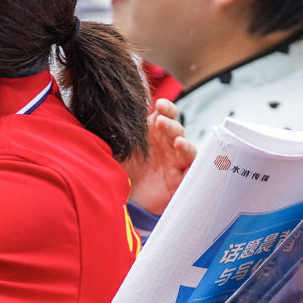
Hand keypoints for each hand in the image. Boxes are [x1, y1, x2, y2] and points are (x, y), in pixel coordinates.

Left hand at [124, 98, 194, 215]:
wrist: (119, 197)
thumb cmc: (120, 167)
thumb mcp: (117, 147)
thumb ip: (118, 132)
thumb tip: (110, 115)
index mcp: (154, 133)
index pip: (166, 115)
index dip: (166, 108)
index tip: (159, 105)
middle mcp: (167, 145)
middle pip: (177, 130)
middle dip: (171, 125)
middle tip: (160, 122)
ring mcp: (174, 162)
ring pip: (187, 149)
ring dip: (184, 144)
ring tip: (178, 143)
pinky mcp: (178, 181)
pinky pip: (191, 172)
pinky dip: (192, 167)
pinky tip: (188, 168)